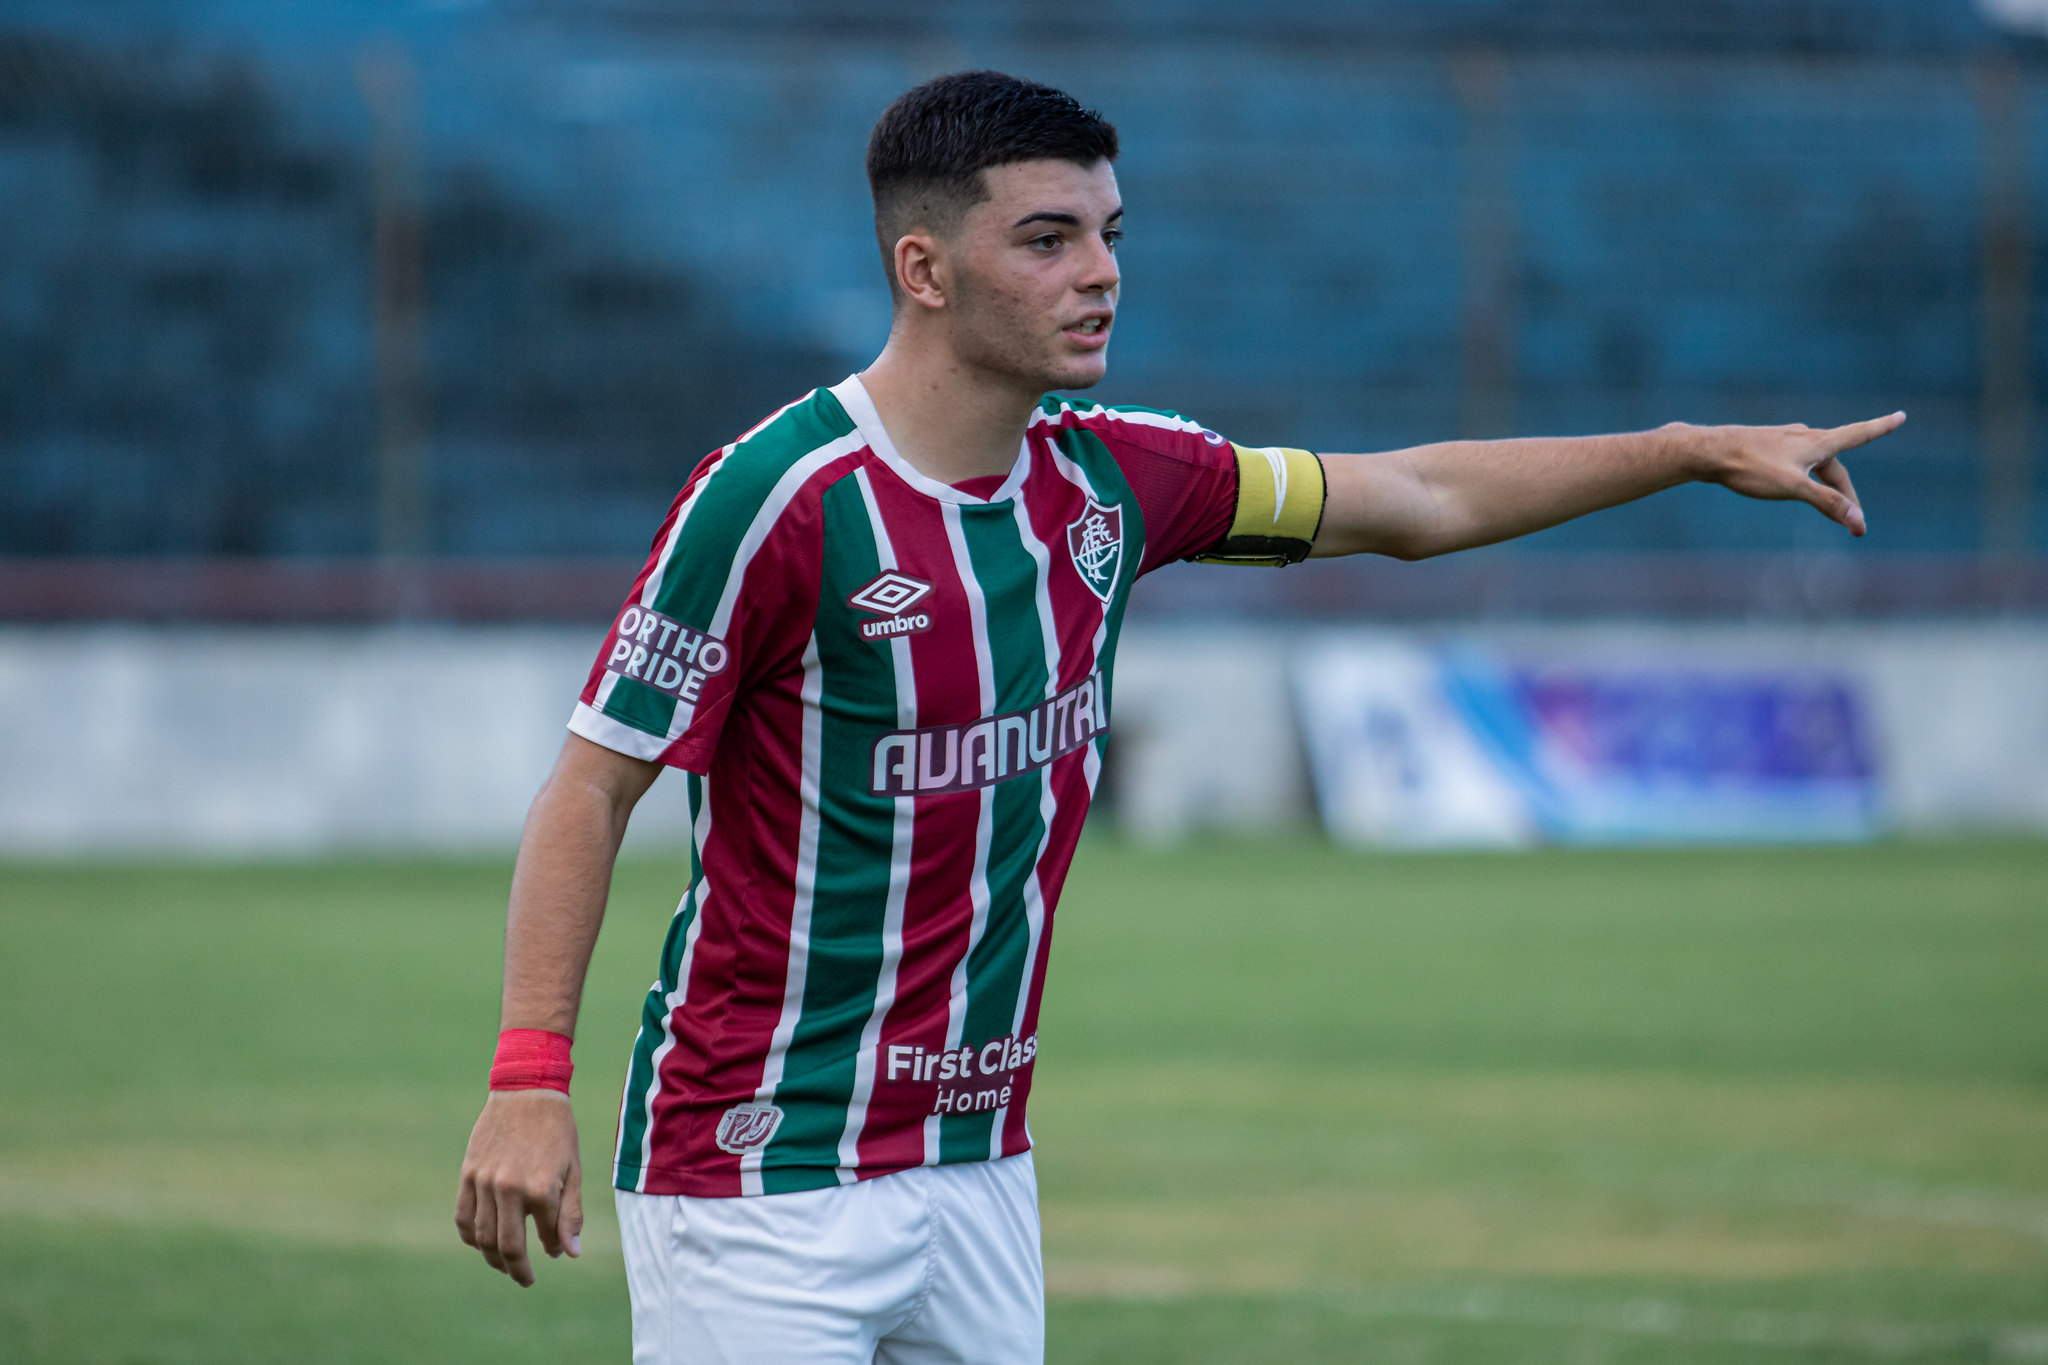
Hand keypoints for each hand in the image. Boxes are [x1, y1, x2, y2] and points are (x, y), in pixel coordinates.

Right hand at [455, 1089, 582, 1286]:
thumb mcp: (573, 1170)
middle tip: (525, 1279)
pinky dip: (470, 1236)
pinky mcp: (468, 1174)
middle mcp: (510, 1189)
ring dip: (493, 1259)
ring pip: (482, 1237)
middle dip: (517, 1269)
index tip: (552, 1252)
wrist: (527, 1091)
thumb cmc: (557, 1131)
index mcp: (541, 1189)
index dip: (550, 1249)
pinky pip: (463, 1216)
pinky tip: (481, 1243)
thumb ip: (570, 1213)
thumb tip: (569, 1254)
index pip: (544, 1237)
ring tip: (504, 1265)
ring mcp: (484, 1182)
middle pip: (507, 1248)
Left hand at [1690, 411, 1904, 536]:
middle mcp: (1803, 436)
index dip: (1881, 427)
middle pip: (1835, 466)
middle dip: (1846, 494)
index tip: (1901, 415)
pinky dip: (1806, 476)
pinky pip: (1795, 461)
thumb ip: (1825, 503)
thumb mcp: (1792, 488)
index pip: (1858, 435)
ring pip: (1815, 463)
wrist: (1707, 451)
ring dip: (1826, 485)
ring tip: (1830, 506)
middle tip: (1853, 525)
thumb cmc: (1749, 467)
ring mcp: (1783, 439)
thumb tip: (1857, 519)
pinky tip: (1794, 477)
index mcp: (1816, 442)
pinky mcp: (1765, 445)